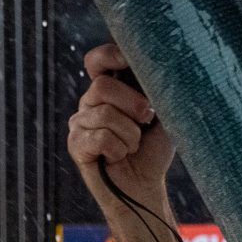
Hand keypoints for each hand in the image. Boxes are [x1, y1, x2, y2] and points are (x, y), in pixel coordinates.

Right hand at [67, 43, 175, 211]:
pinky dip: (119, 149)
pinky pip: (100, 138)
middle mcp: (91, 102)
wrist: (146, 186)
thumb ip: (159, 89)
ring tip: (133, 144)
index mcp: (110, 89)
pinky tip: (119, 157)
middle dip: (133, 104)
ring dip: (130, 134)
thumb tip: (166, 66)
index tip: (130, 61)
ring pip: (104, 114)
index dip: (109, 55)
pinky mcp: (76, 145)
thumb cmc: (155, 149)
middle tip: (147, 119)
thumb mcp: (165, 113)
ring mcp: (80, 122)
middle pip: (102, 86)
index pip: (97, 60)